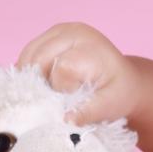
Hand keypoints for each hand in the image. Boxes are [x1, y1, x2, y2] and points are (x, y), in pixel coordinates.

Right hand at [15, 21, 141, 125]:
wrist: (124, 80)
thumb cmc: (118, 92)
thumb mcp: (110, 105)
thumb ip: (88, 112)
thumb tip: (66, 120)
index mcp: (90, 46)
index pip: (61, 69)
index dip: (59, 90)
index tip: (70, 102)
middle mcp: (72, 32)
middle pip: (38, 59)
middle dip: (41, 84)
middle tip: (56, 100)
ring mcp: (58, 31)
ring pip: (27, 56)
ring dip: (32, 78)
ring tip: (50, 93)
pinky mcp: (48, 36)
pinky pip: (27, 55)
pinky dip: (29, 72)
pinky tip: (42, 85)